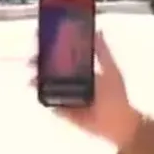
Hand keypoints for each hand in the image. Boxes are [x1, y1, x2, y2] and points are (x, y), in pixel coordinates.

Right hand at [30, 31, 141, 147]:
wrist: (120, 121)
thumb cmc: (117, 95)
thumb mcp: (111, 70)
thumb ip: (103, 52)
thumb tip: (97, 31)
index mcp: (81, 70)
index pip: (62, 56)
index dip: (51, 48)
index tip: (42, 40)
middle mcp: (71, 82)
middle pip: (50, 70)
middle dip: (39, 64)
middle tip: (33, 60)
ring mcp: (65, 96)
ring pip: (46, 86)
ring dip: (38, 81)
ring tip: (34, 78)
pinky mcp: (63, 111)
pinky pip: (50, 104)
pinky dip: (45, 99)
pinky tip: (42, 94)